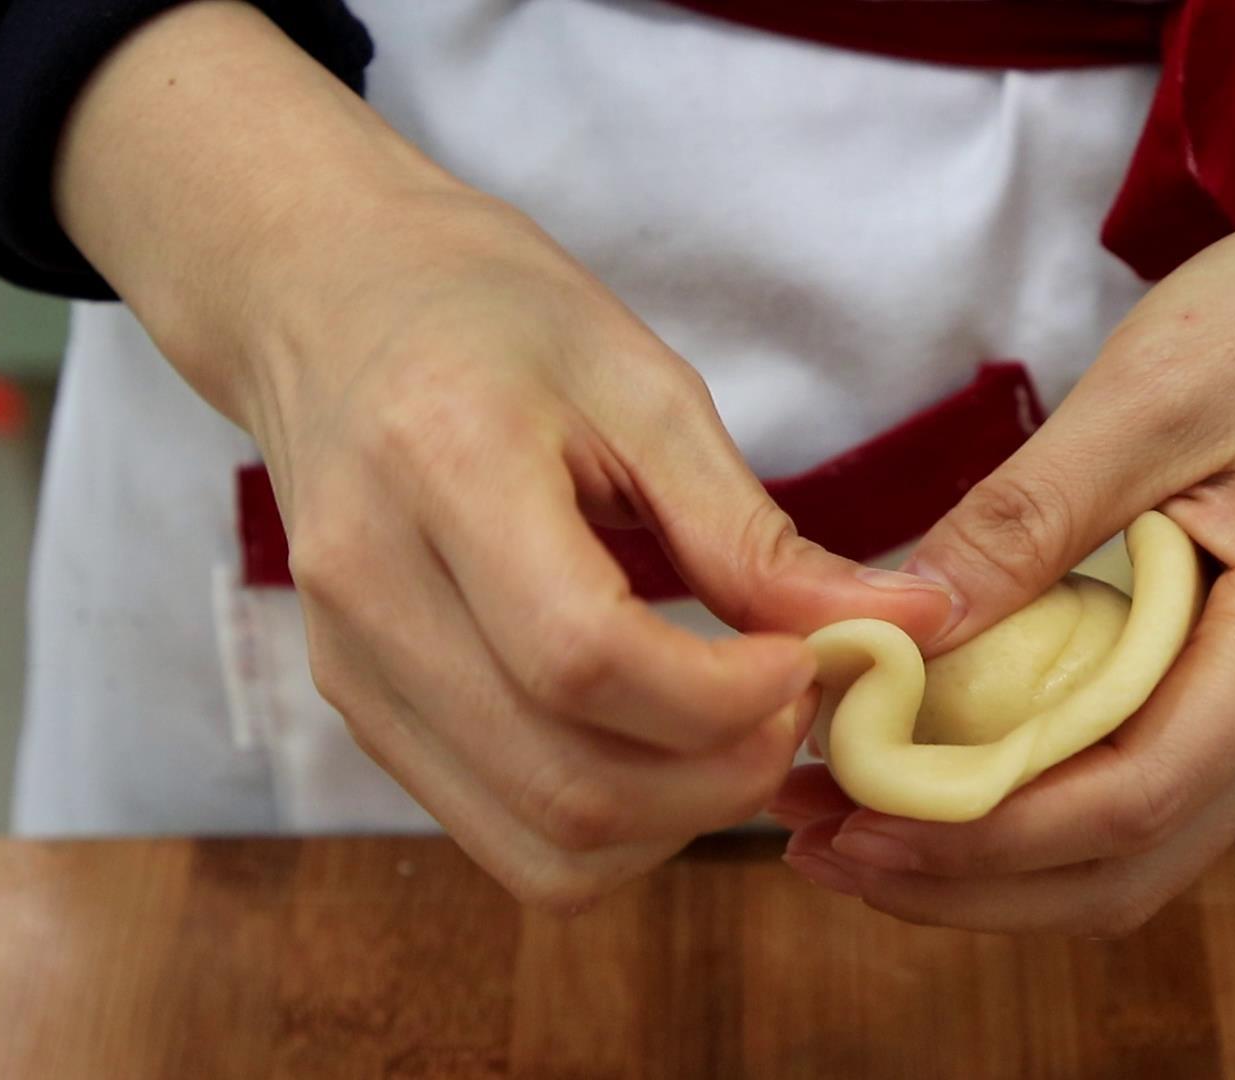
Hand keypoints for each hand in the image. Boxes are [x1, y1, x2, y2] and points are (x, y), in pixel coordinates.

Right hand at [54, 3, 952, 907]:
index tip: (809, 661)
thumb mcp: (644, 387)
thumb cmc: (496, 318)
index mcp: (443, 467)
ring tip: (736, 728)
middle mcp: (373, 590)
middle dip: (723, 776)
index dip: (725, 696)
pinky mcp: (362, 714)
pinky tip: (664, 744)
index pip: (585, 657)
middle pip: (567, 781)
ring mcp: (352, 669)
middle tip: (795, 704)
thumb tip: (902, 622)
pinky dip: (615, 827)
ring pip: (541, 844)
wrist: (331, 302)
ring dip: (677, 820)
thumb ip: (754, 531)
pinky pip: (505, 837)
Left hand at [771, 15, 1234, 933]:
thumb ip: (1025, 521)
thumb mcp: (1148, 395)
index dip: (980, 833)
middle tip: (825, 844)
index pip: (1132, 800)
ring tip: (858, 823)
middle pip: (1129, 864)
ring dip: (996, 857)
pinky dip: (1039, 804)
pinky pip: (1145, 785)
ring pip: (1136, 845)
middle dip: (968, 880)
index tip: (849, 816)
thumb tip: (898, 634)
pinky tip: (950, 767)